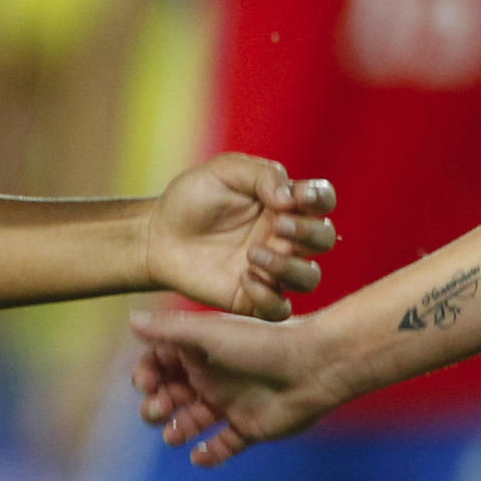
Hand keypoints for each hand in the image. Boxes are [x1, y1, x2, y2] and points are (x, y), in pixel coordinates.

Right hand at [129, 309, 348, 464]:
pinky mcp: (249, 428)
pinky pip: (224, 445)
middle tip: (157, 410)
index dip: (147, 373)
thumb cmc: (257, 343)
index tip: (143, 383)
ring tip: (174, 434)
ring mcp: (229, 402)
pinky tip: (198, 456)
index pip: (160, 363)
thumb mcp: (206, 332)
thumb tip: (130, 320)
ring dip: (178, 428)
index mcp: (199, 350)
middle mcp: (211, 376)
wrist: (310, 367)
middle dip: (158, 403)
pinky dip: (210, 454)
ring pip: (193, 420)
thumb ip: (168, 329)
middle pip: (172, 393)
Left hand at [144, 153, 335, 319]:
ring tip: (253, 253)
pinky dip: (269, 296)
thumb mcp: (224, 171)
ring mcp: (272, 270)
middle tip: (277, 224)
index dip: (319, 198)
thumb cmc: (192, 198)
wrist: (157, 234)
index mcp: (283, 203)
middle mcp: (284, 238)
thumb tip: (288, 197)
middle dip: (308, 232)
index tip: (296, 197)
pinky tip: (243, 277)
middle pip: (323, 239)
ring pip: (310, 278)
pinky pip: (280, 308)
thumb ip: (261, 175)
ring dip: (290, 266)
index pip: (321, 200)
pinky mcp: (253, 298)